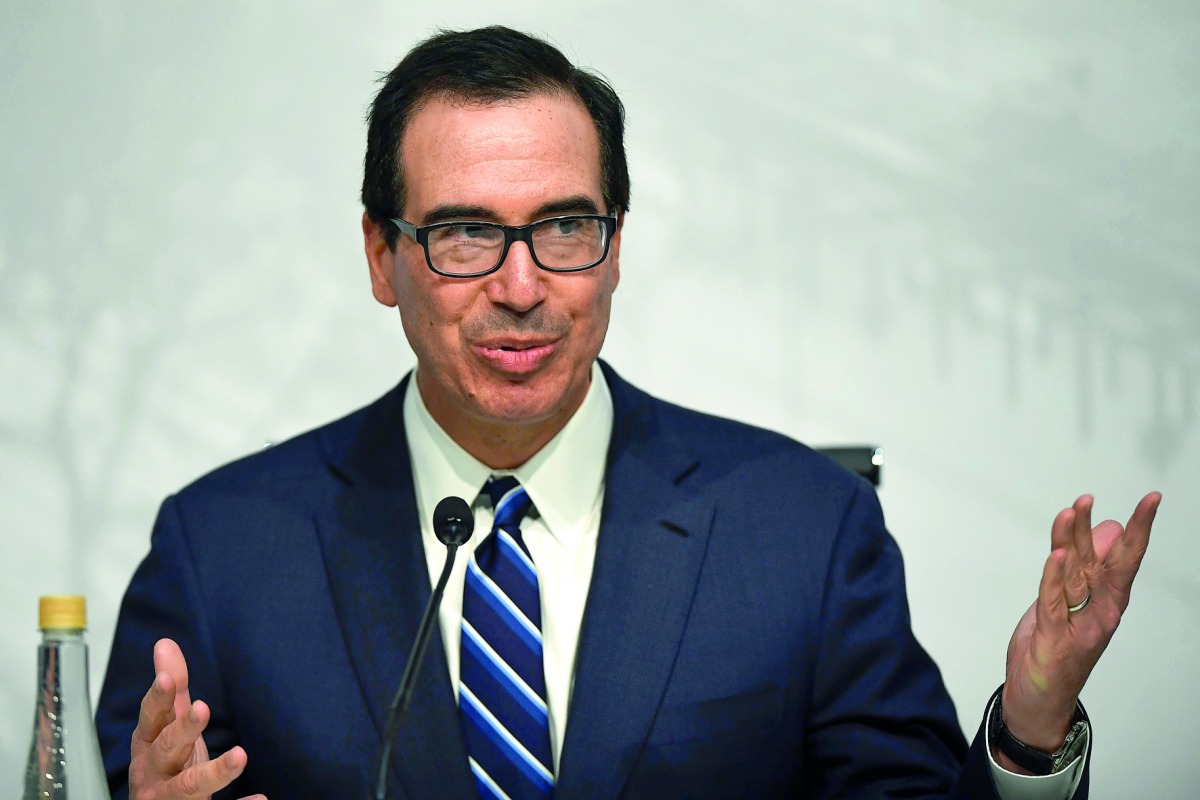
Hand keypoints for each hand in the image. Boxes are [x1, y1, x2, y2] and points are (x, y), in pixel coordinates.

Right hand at [128, 638, 265, 799]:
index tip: (167, 679)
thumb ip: (170, 689)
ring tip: (240, 756)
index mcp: (147, 745)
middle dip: (183, 730)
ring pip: (190, 786)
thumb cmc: (163, 765)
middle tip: (203, 708)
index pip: (151, 718)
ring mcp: (171, 798)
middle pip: (167, 749)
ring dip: (214, 772)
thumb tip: (164, 644)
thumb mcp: (166, 727)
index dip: (157, 699)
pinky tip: (260, 798)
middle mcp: (154, 773)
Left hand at [998, 492, 1159, 767]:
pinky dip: (1054, 575)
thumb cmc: (1057, 646)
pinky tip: (1056, 554)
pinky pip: (1053, 599)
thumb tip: (1106, 529)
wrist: (1039, 699)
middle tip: (1121, 501)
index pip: (1126, 558)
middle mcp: (1099, 611)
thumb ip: (1085, 565)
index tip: (1151, 501)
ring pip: (1078, 575)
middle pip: (1109, 564)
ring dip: (1073, 539)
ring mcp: (1078, 624)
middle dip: (1116, 531)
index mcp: (1107, 601)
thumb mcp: (1072, 600)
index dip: (1139, 529)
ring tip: (1075, 508)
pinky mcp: (1053, 635)